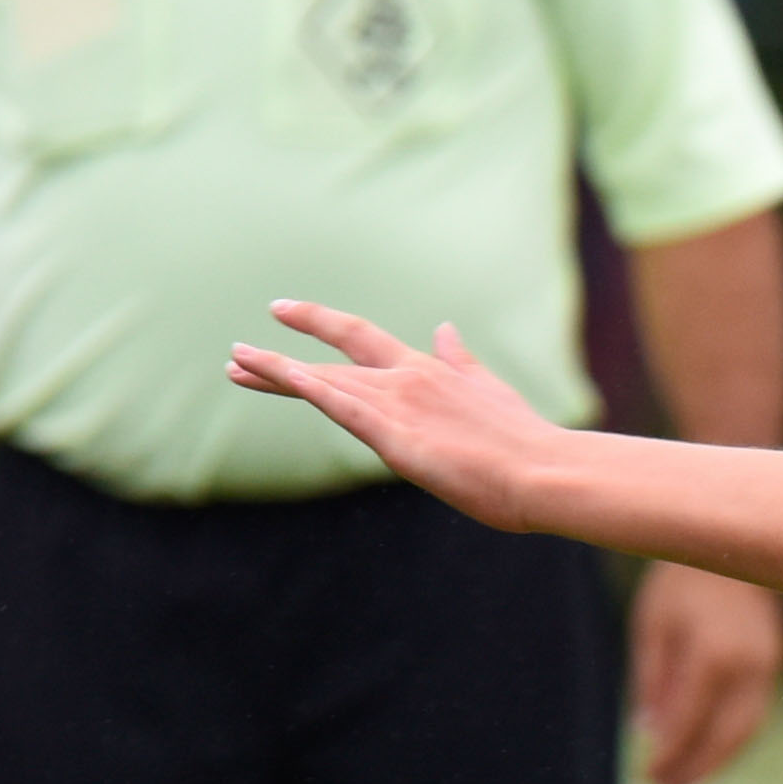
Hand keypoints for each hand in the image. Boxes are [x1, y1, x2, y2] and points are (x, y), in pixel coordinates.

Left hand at [229, 304, 564, 526]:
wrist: (546, 471)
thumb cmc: (524, 443)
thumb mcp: (489, 391)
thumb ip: (460, 360)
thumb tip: (445, 328)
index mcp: (428, 370)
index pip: (362, 339)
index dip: (319, 324)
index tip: (283, 312)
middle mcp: (407, 379)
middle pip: (330, 363)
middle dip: (278, 359)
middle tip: (237, 355)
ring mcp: (400, 406)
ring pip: (325, 383)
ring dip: (276, 374)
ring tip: (236, 367)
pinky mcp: (397, 438)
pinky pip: (342, 407)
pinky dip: (309, 389)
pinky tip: (280, 376)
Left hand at [630, 563, 782, 783]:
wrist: (736, 547)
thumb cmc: (683, 581)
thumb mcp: (653, 624)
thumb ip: (651, 677)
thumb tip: (648, 730)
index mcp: (713, 654)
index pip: (689, 720)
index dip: (668, 754)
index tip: (645, 776)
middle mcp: (748, 666)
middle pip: (724, 736)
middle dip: (694, 770)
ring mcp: (768, 667)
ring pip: (745, 732)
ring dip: (714, 766)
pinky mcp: (775, 667)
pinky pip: (753, 716)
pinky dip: (729, 744)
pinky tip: (706, 758)